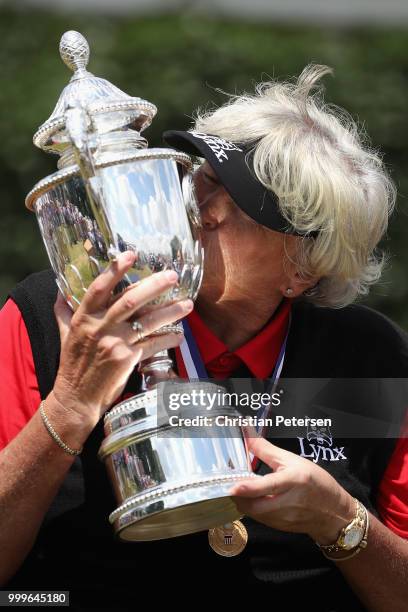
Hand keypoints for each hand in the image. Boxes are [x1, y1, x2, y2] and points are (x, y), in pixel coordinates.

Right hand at [51, 251, 192, 426]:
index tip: (130, 254)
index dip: (115, 270)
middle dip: (154, 286)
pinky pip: (153, 344)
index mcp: (84, 318)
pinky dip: (168, 339)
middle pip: (130, 300)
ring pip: (147, 322)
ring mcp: (115, 343)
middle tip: (173, 276)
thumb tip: (59, 290)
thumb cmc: (72, 364)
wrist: (76, 398)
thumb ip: (64, 311)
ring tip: (188, 304)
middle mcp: (99, 327)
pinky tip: (179, 335)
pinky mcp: (127, 359)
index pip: (99, 288)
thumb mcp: (64, 334)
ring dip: (170, 311)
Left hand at [230, 433, 354, 544]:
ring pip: (255, 514)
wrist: (333, 512)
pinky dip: (251, 509)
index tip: (234, 487)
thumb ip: (265, 449)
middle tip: (228, 484)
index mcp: (293, 481)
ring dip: (243, 502)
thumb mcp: (292, 460)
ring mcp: (284, 518)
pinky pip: (259, 519)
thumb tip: (246, 432)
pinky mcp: (280, 527)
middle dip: (238, 497)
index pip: (268, 486)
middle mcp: (289, 502)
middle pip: (256, 505)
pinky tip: (250, 499)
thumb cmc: (315, 481)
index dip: (249, 488)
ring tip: (237, 490)